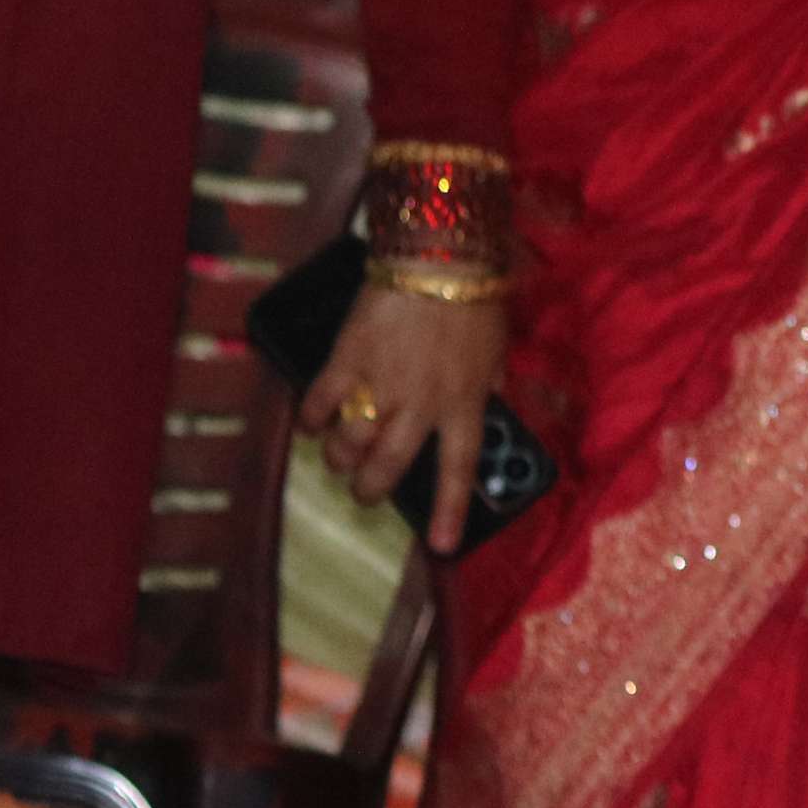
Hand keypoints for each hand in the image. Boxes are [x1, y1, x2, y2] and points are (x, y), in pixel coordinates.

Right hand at [301, 285, 513, 553]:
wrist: (437, 260)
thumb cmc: (474, 303)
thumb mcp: (497, 354)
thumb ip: (490, 389)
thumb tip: (490, 411)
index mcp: (465, 405)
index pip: (459, 470)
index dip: (450, 511)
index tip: (441, 547)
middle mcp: (421, 404)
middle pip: (388, 467)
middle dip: (371, 489)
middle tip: (364, 492)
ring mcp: (381, 385)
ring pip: (350, 444)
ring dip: (339, 458)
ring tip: (338, 458)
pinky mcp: (347, 360)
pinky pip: (320, 403)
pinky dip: (310, 419)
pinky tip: (310, 423)